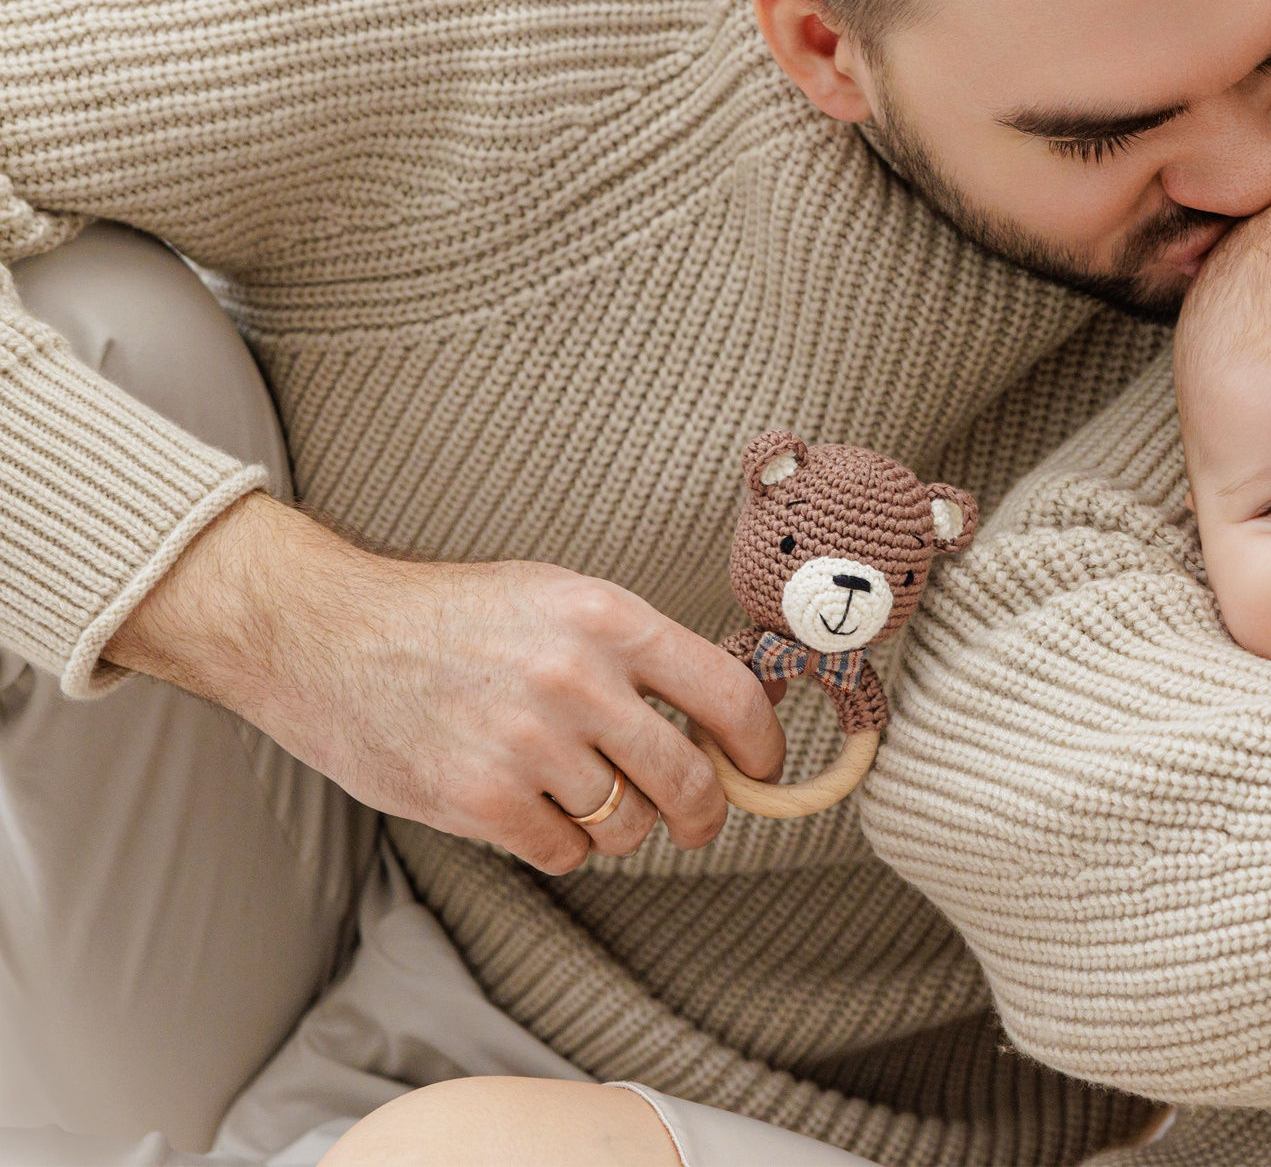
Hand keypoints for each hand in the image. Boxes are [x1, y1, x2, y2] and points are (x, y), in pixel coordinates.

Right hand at [108, 492, 785, 873]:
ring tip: (580, 793)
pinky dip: (559, 845)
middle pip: (687, 781)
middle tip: (694, 820)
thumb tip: (726, 713)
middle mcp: (576, 678)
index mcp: (608, 618)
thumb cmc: (451, 617)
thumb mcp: (558, 598)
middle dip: (702, 813)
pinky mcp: (479, 799)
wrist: (327, 634)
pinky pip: (565, 854)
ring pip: (627, 826)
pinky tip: (529, 809)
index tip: (760, 770)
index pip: (728, 696)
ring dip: (617, 824)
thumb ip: (638, 651)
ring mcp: (527, 742)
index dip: (760, 747)